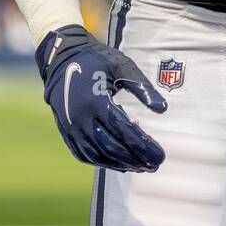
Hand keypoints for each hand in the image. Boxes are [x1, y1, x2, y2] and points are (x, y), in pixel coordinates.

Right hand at [36, 25, 166, 170]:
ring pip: (97, 155)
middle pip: (111, 147)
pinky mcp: (66, 131)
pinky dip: (103, 162)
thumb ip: (142, 87)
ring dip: (121, 164)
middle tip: (155, 164)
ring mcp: (71, 127)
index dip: (143, 146)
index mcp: (95, 100)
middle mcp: (81, 117)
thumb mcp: (122, 65)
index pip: (124, 130)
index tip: (160, 155)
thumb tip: (163, 109)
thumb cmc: (97, 60)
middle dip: (136, 159)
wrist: (62, 59)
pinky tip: (120, 164)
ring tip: (141, 166)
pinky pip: (84, 154)